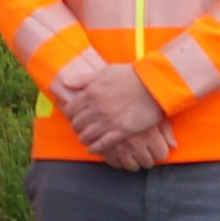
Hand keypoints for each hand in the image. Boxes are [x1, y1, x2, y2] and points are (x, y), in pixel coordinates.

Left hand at [55, 61, 172, 165]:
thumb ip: (84, 79)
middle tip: (79, 129)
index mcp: (91, 92)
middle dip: (76, 127)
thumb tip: (66, 82)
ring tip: (85, 139)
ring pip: (87, 135)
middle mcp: (97, 108)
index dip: (69, 115)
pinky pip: (102, 144)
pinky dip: (95, 148)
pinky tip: (93, 149)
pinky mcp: (121, 131)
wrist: (154, 84)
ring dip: (84, 139)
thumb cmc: (130, 75)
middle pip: (77, 124)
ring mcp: (108, 121)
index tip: (72, 117)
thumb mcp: (104, 72)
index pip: (70, 109)